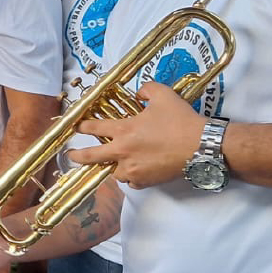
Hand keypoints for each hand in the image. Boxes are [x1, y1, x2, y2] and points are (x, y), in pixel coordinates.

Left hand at [70, 82, 204, 188]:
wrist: (201, 146)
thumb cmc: (181, 120)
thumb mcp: (163, 95)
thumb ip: (146, 90)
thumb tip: (138, 94)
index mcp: (124, 130)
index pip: (94, 128)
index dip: (81, 126)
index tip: (75, 127)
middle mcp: (123, 152)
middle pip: (91, 157)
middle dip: (77, 156)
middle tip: (70, 157)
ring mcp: (133, 169)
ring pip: (113, 173)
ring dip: (111, 167)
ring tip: (113, 164)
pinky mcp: (146, 181)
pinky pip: (132, 182)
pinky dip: (131, 177)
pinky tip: (136, 171)